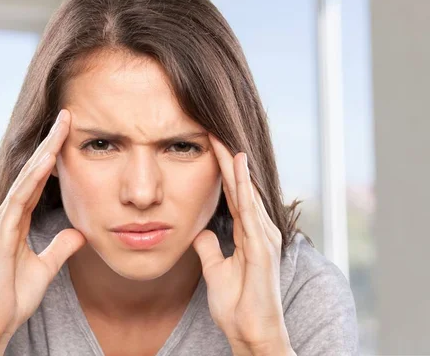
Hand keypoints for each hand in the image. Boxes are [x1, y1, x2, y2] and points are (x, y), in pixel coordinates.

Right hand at [0, 109, 85, 348]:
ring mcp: (2, 224)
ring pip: (26, 179)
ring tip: (61, 127)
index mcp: (17, 220)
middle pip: (32, 172)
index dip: (54, 156)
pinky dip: (33, 179)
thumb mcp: (45, 268)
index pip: (38, 181)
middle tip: (67, 116)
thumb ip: (60, 248)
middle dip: (50, 143)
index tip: (70, 134)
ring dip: (44, 152)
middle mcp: (7, 216)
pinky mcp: (0, 236)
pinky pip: (20, 201)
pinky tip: (47, 161)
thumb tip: (79, 232)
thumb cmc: (12, 297)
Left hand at [192, 134, 292, 355]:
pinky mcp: (262, 247)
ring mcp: (264, 237)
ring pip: (247, 193)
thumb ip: (209, 248)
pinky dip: (243, 187)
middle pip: (241, 188)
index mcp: (249, 234)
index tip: (209, 147)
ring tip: (222, 139)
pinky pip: (250, 210)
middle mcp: (260, 230)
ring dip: (234, 166)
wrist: (251, 332)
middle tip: (213, 131)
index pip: (233, 195)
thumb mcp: (216, 270)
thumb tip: (200, 232)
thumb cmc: (238, 305)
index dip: (222, 171)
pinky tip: (237, 167)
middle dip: (228, 160)